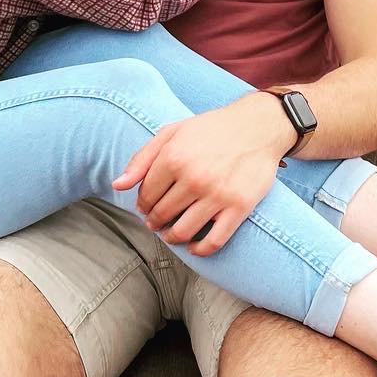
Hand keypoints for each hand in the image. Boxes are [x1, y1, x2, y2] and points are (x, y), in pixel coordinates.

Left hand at [110, 97, 290, 255]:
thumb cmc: (212, 128)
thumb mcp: (173, 132)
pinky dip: (199, 250)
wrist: (258, 126)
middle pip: (162, 214)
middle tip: (157, 221)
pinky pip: (213, 241)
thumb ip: (143, 158)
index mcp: (174, 157)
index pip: (146, 195)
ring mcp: (217, 195)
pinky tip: (194, 246)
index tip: (146, 207)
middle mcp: (194, 177)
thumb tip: (117, 185)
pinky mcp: (239, 207)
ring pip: (182, 231)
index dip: (142, 204)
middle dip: (154, 221)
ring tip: (170, 233)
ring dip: (171, 237)